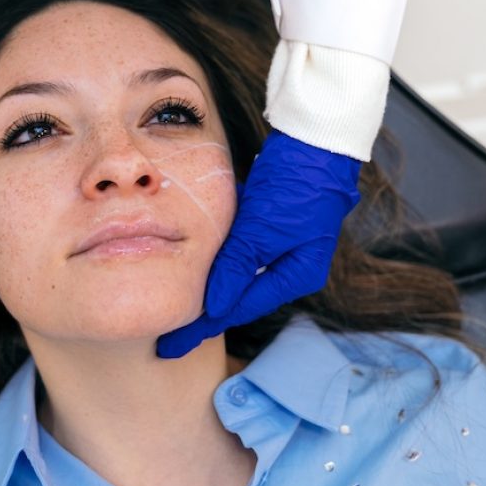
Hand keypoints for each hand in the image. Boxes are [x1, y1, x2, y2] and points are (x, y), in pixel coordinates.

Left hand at [156, 131, 360, 357]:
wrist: (315, 139)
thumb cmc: (295, 183)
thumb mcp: (262, 227)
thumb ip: (236, 266)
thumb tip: (213, 306)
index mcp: (297, 273)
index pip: (240, 306)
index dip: (203, 326)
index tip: (173, 346)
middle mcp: (290, 265)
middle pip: (239, 297)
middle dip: (204, 316)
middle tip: (170, 340)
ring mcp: (282, 244)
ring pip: (237, 275)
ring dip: (209, 289)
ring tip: (180, 311)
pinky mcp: (271, 224)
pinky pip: (239, 252)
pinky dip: (218, 260)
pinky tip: (198, 268)